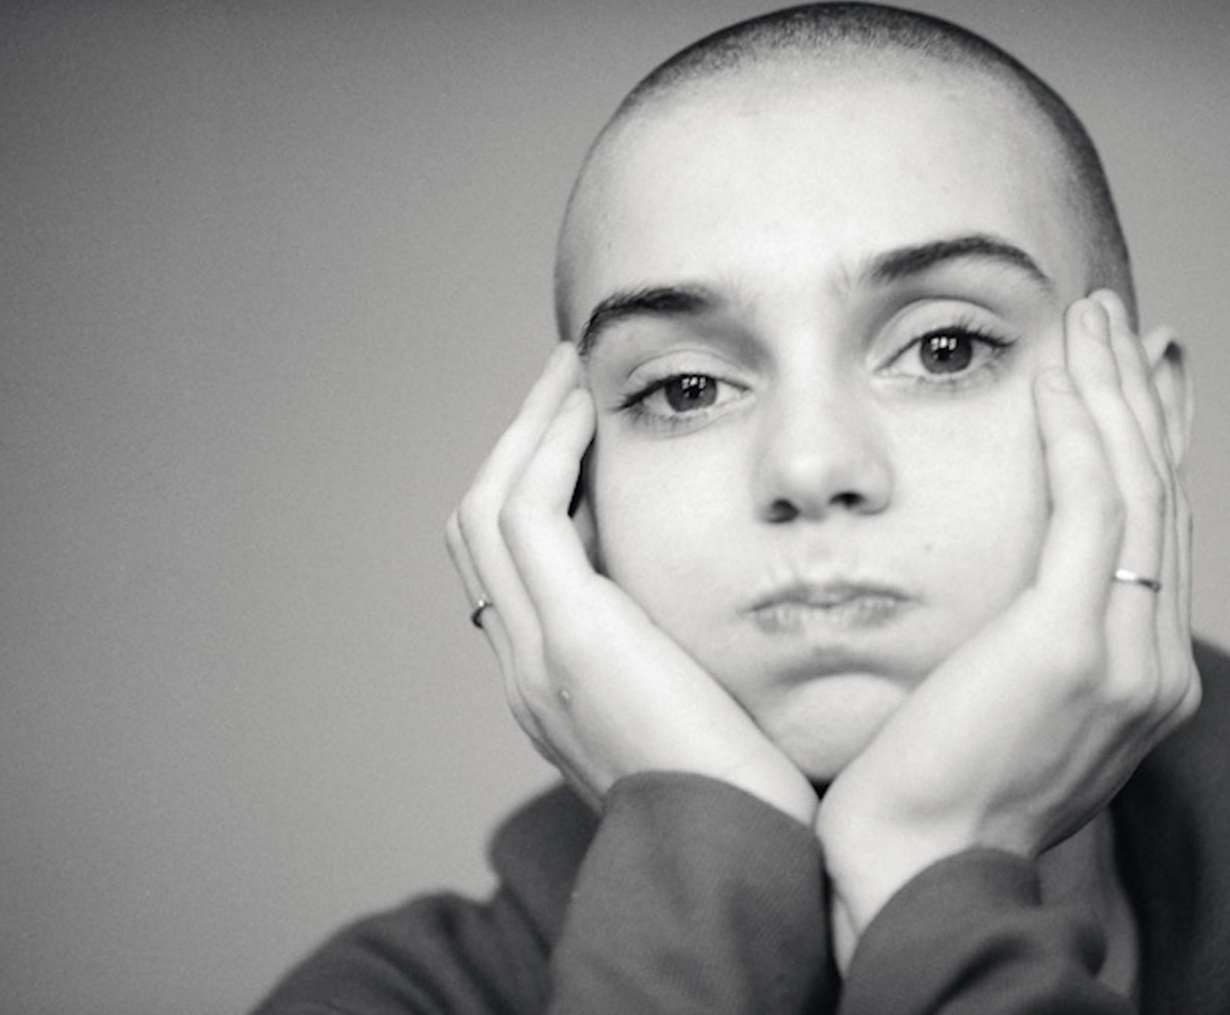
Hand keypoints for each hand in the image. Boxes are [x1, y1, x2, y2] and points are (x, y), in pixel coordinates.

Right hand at [445, 343, 817, 824]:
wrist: (744, 857)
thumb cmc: (751, 795)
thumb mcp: (707, 707)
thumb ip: (687, 652)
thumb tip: (718, 589)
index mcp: (553, 688)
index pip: (511, 568)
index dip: (534, 490)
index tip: (582, 432)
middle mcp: (526, 669)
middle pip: (478, 530)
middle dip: (516, 447)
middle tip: (562, 383)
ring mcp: (537, 655)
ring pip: (486, 511)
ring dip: (524, 431)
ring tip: (566, 372)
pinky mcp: (573, 638)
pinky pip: (526, 515)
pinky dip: (546, 451)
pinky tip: (583, 409)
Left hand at [816, 291, 1199, 960]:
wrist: (918, 871)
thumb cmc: (934, 797)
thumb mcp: (1008, 713)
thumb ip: (1036, 649)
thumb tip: (1019, 589)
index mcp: (1147, 681)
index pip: (1160, 536)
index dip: (1157, 448)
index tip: (1145, 381)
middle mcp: (1157, 666)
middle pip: (1162, 499)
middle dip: (1142, 399)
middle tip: (1122, 323)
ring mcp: (1125, 657)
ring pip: (1135, 488)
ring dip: (1113, 390)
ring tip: (1092, 317)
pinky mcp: (1070, 643)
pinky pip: (1086, 508)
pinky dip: (1077, 431)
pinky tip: (1057, 375)